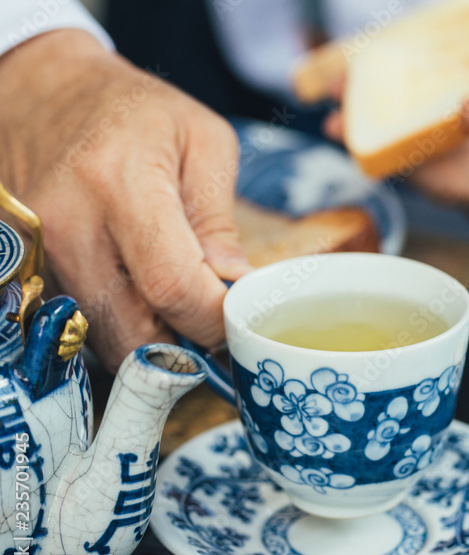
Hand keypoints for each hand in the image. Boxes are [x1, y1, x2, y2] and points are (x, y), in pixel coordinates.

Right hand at [0, 30, 251, 369]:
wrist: (47, 91)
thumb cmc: (138, 112)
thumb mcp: (204, 143)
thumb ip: (219, 220)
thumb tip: (233, 286)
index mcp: (121, 184)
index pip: (172, 286)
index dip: (214, 318)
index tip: (239, 317)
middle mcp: (68, 225)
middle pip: (132, 331)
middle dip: (184, 345)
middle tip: (213, 323)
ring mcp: (37, 252)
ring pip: (102, 339)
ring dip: (150, 340)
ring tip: (180, 306)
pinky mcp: (25, 269)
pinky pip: (79, 323)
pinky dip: (118, 325)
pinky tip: (141, 297)